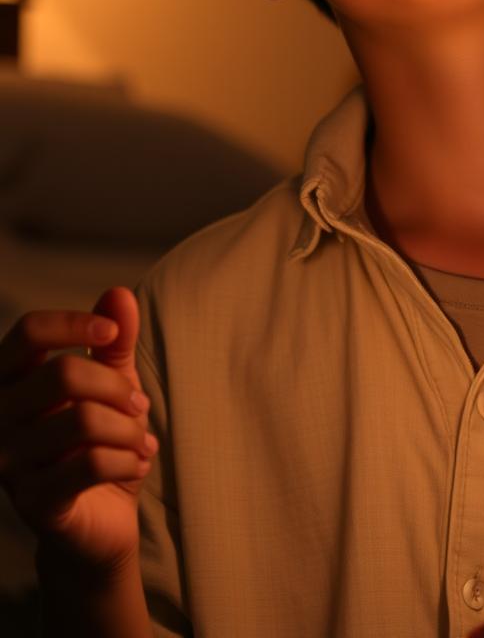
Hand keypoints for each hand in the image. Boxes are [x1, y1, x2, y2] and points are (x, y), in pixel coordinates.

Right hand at [0, 286, 155, 573]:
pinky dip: (128, 460)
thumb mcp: (111, 384)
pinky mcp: (33, 502)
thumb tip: (118, 293)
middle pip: (63, 375)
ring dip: (130, 429)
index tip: (113, 331)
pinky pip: (90, 465)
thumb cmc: (98, 440)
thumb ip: (113, 343)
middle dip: (117, 387)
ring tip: (143, 440)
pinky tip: (137, 464)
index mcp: (10, 380)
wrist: (99, 519)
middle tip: (140, 405)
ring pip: (82, 421)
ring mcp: (9, 462)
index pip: (28, 332)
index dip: (72, 322)